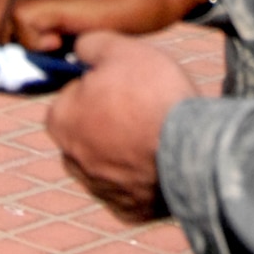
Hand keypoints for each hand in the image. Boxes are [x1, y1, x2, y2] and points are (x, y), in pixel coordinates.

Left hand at [0, 0, 210, 50]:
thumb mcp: (72, 4)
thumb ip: (40, 18)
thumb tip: (9, 51)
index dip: (0, 46)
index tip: (27, 61)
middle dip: (7, 53)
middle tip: (48, 58)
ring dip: (27, 51)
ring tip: (64, 43)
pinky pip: (21, 32)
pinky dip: (41, 47)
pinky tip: (72, 38)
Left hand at [46, 31, 195, 221]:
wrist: (193, 152)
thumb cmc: (154, 96)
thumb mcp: (122, 50)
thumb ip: (92, 43)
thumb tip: (81, 48)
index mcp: (61, 120)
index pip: (72, 94)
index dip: (100, 83)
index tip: (127, 83)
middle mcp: (71, 159)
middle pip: (88, 130)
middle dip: (109, 119)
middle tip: (145, 107)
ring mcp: (99, 189)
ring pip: (107, 161)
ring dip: (124, 150)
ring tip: (158, 135)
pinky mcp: (127, 209)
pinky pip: (130, 188)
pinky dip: (143, 177)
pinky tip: (163, 161)